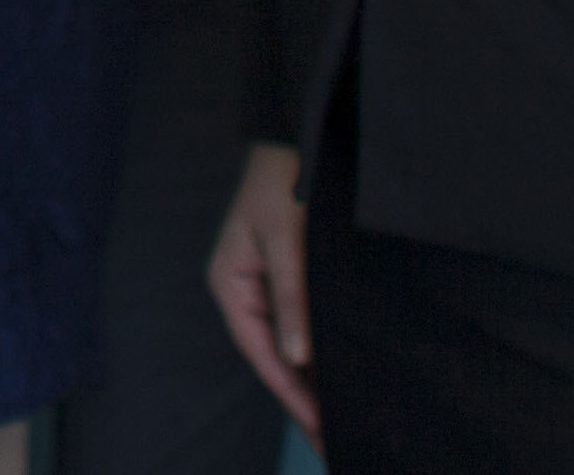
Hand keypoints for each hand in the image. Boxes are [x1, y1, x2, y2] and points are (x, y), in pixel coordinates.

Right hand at [210, 140, 316, 438]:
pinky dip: (322, 349)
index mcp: (230, 284)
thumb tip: (299, 357)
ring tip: (343, 418)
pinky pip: (306, 322)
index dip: (292, 394)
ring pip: (293, 342)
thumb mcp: (286, 241)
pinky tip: (343, 372)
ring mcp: (270, 284)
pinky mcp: (294, 276)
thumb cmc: (286, 182)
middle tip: (334, 440)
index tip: (321, 428)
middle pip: (276, 355)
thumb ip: (293, 298)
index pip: (261, 353)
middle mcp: (246, 290)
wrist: (300, 134)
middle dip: (304, 397)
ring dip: (315, 376)